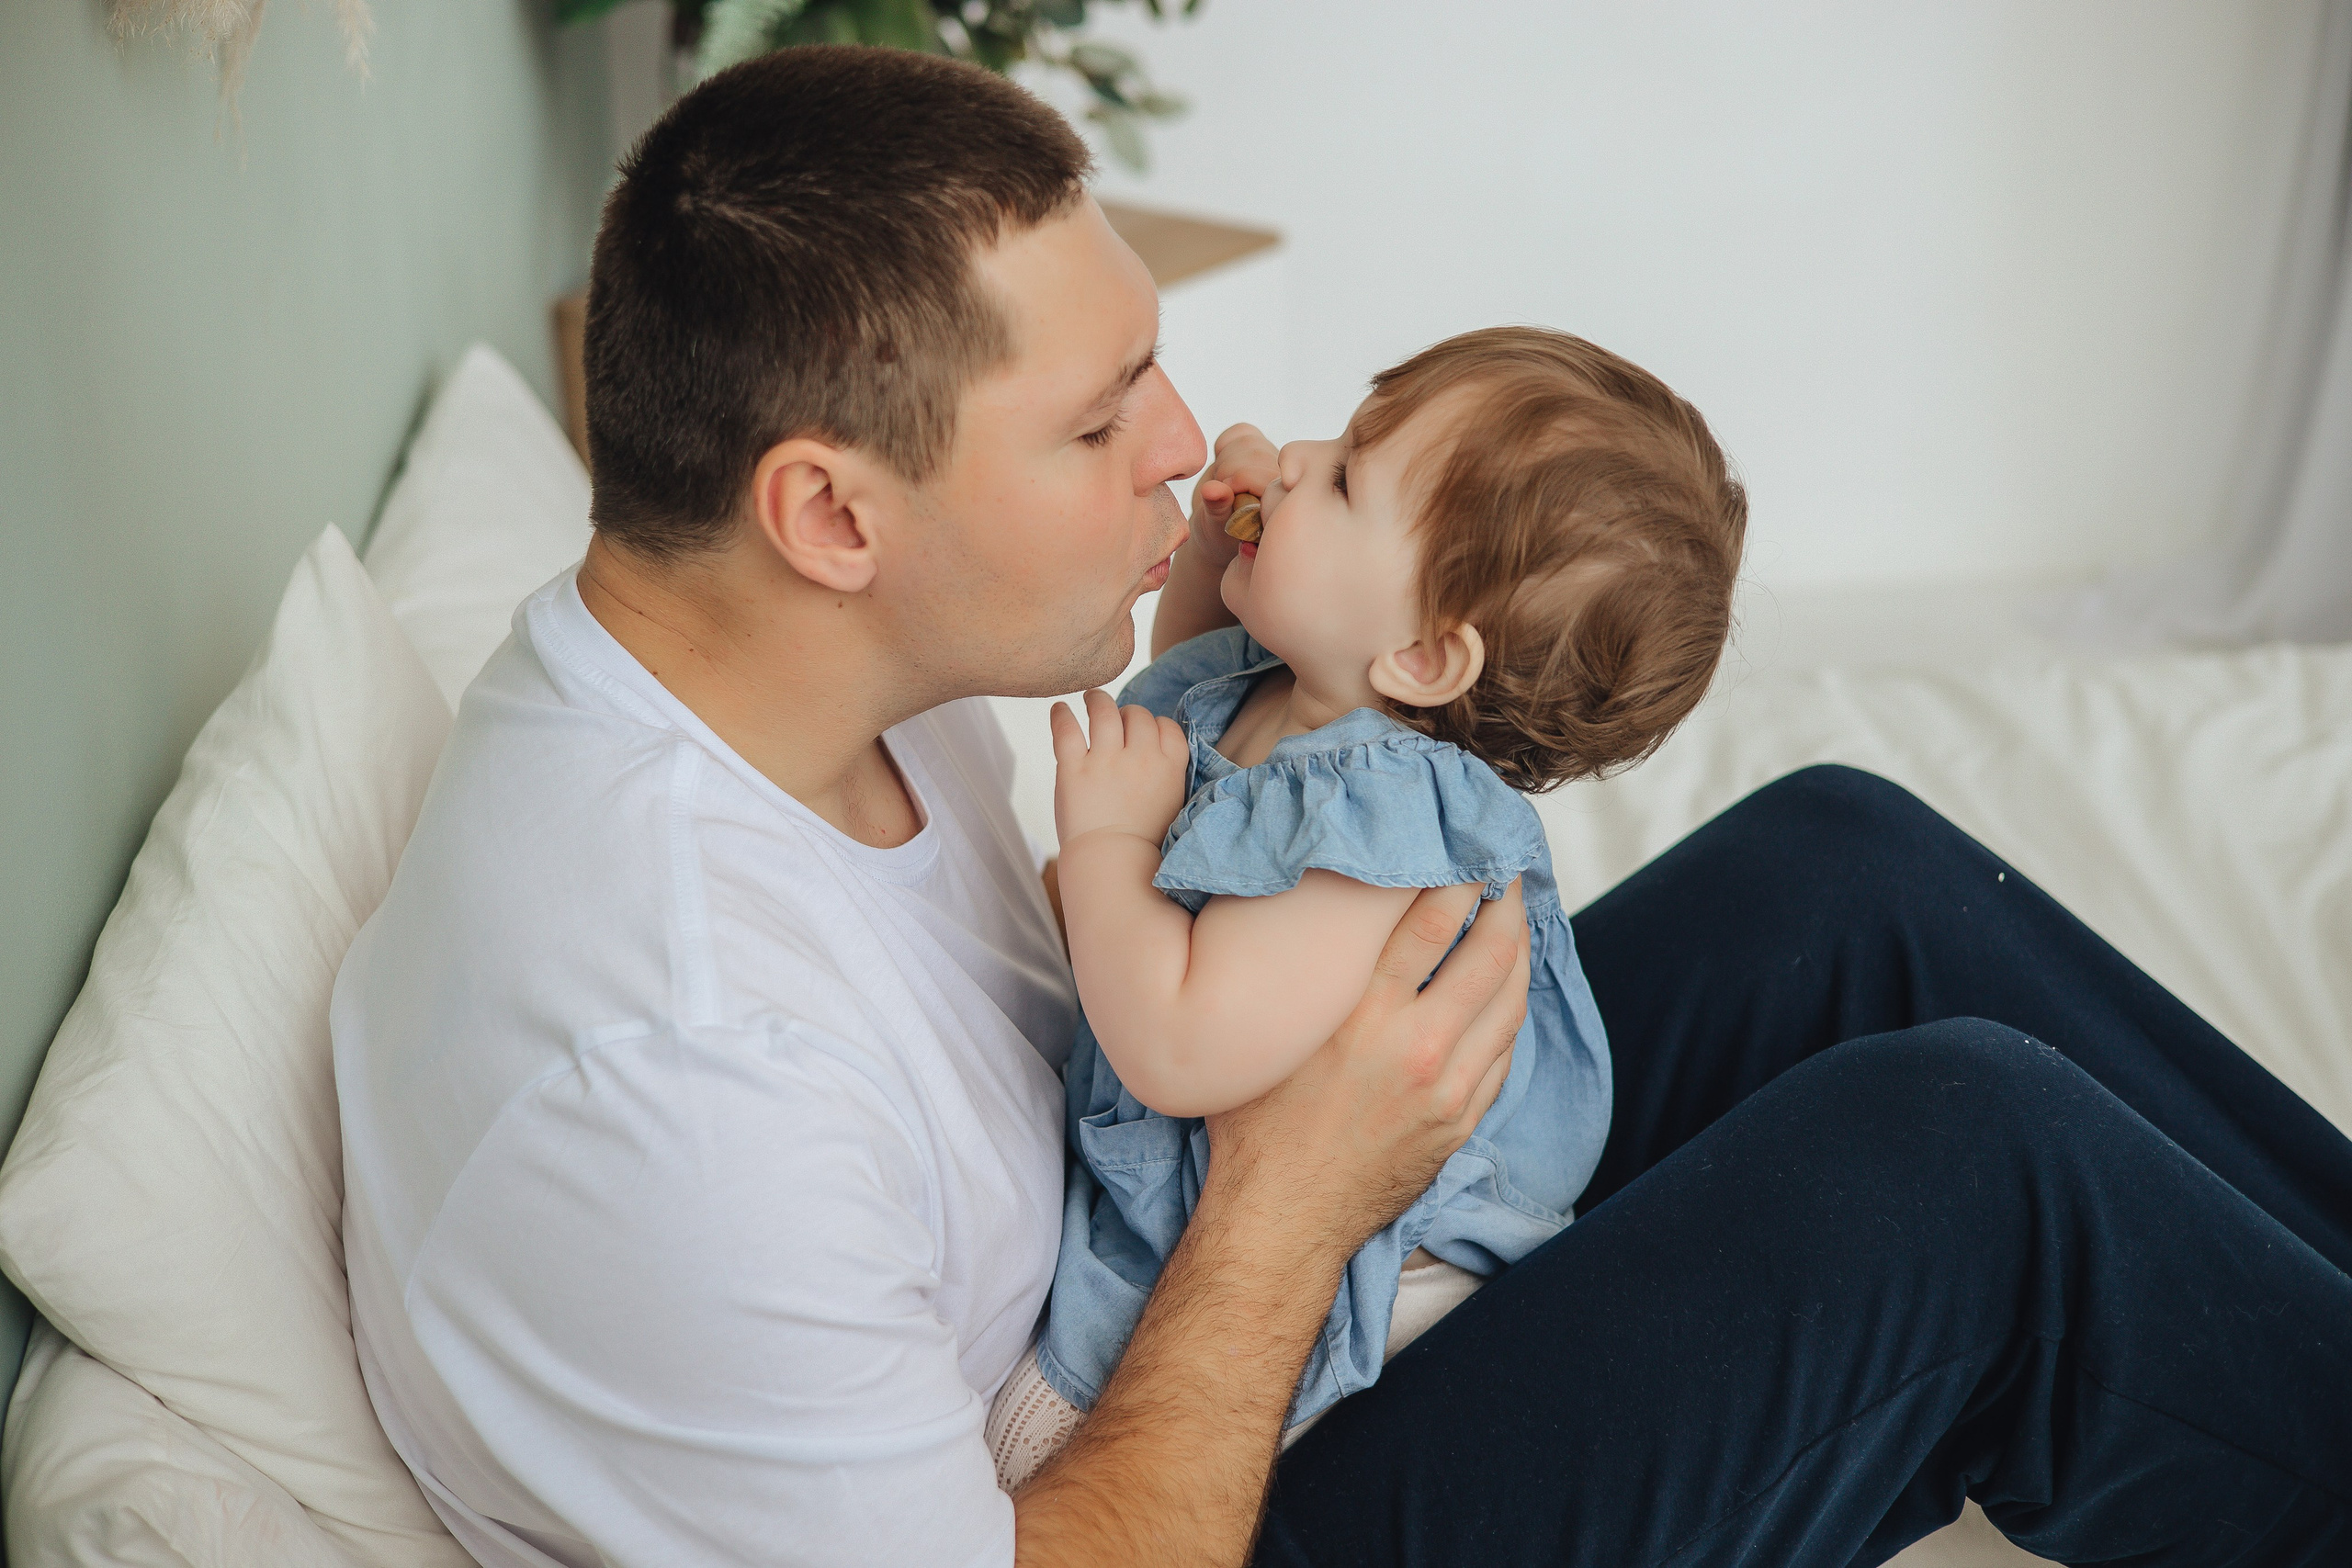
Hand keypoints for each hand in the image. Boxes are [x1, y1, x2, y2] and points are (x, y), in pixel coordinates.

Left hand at [1050, 689, 1190, 850]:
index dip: (1154, 724)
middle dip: (1127, 714)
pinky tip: (1059, 708)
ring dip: (1097, 699)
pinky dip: (1061, 714)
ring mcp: (1106, 761)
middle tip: (1115, 719)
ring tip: (1090, 697)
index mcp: (1170, 766)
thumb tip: (1156, 751)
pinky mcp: (1074, 768)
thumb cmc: (1143, 842)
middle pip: (1137, 715)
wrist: (1114, 865)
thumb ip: (1167, 774)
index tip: (1142, 732)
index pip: (1166, 725)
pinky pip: (1066, 729)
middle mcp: (1140, 757)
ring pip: (1104, 711)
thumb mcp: (1172, 804)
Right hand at [1185, 423, 1280, 573]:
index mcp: (1283, 500)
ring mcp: (1274, 461)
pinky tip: (1223, 467)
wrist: (1219, 531)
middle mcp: (1287, 477)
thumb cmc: (1220, 536)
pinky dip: (1225, 444)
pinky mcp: (1259, 446)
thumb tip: (1213, 489)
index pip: (1261, 473)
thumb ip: (1217, 507)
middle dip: (1228, 471)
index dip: (1236, 482)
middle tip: (1222, 495)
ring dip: (1226, 459)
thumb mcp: (1214, 527)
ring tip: (1223, 484)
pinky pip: (1241, 432)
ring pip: (1248, 441)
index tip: (1224, 501)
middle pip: (1254, 453)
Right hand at [1205, 880, 1529, 1253]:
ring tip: (1515, 920)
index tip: (1464, 850)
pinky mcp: (1459, 1121)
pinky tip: (1505, 991)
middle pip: (1487, 955)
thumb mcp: (1267, 1035)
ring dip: (1519, 954)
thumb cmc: (1255, 1123)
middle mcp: (1414, 1048)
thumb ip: (1298, 976)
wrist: (1281, 1216)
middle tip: (1505, 871)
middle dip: (1504, 905)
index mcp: (1362, 1016)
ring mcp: (1446, 1089)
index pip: (1429, 922)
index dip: (1457, 877)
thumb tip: (1304, 912)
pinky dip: (1510, 1012)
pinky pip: (1503, 1054)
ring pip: (1508, 1004)